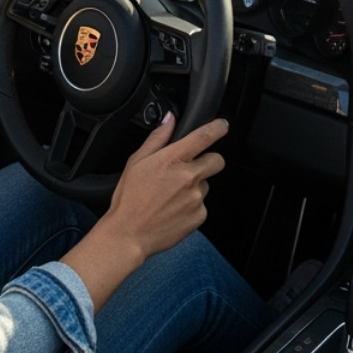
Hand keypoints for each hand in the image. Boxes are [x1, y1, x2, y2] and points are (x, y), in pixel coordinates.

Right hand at [57, 113, 227, 312]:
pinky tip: (173, 209)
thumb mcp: (136, 162)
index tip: (222, 125)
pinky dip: (191, 205)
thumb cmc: (129, 198)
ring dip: (195, 186)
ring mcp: (196, 198)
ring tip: (171, 195)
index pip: (204, 137)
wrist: (129, 233)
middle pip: (216, 160)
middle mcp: (189, 177)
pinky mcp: (199, 216)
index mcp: (172, 160)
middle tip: (190, 168)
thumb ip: (157, 138)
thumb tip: (169, 119)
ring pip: (206, 184)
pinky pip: (202, 204)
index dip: (217, 128)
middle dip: (208, 160)